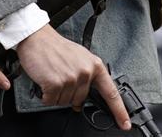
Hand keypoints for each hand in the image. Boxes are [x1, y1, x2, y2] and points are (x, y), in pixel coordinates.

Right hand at [16, 25, 130, 130]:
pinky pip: (51, 101)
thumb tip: (83, 100)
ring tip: (52, 75)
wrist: (36, 37)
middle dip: (69, 94)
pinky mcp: (56, 83)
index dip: (119, 111)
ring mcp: (71, 78)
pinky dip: (45, 95)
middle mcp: (85, 72)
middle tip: (61, 76)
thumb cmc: (55, 47)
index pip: (111, 92)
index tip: (125, 124)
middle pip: (80, 100)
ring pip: (65, 102)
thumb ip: (86, 77)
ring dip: (56, 94)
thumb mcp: (79, 57)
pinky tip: (45, 80)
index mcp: (94, 65)